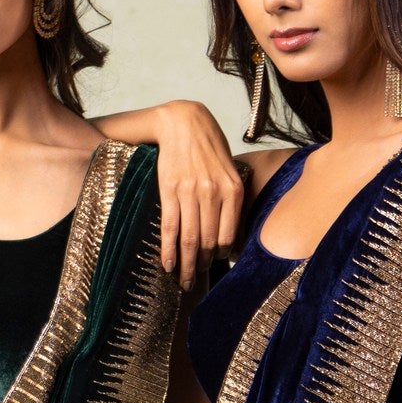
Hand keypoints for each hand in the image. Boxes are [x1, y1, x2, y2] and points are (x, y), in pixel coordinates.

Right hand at [145, 101, 245, 289]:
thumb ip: (231, 200)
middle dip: (203, 266)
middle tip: (196, 280)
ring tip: (184, 280)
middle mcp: (213, 193)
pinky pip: (170, 227)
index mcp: (233, 191)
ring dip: (187, 265)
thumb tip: (229, 236)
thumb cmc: (209, 147)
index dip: (222, 257)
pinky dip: (169, 250)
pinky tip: (168, 265)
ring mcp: (191, 192)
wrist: (184, 122)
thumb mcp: (229, 171)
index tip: (216, 265)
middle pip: (209, 242)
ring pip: (190, 239)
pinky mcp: (170, 190)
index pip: (229, 237)